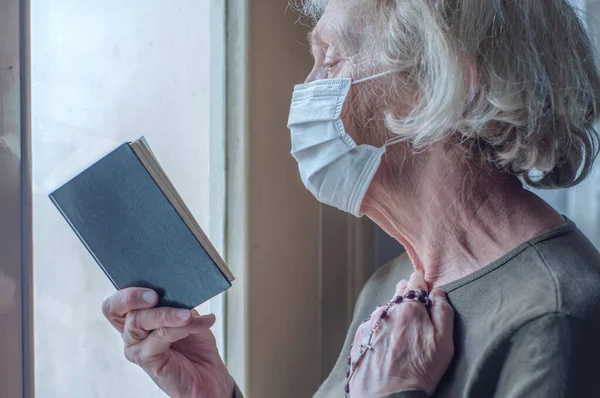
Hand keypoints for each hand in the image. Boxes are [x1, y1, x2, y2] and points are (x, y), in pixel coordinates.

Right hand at [102, 288, 233, 397]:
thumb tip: (174, 285)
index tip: (147, 286)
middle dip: (133, 297)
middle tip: (155, 295)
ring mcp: (136, 348)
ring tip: (188, 314)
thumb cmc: (195, 344)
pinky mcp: (147, 361)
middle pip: (117, 309)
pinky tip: (202, 324)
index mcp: (136, 317)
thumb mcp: (186, 314)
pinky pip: (160, 336)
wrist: (209, 375)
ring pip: (140, 321)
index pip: (115, 303)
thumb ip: (175, 301)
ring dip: (167, 314)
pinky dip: (182, 327)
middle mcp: (130, 333)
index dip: (125, 292)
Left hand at [349, 271, 453, 396]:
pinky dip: (380, 329)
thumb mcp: (444, 343)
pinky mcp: (359, 337)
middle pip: (398, 293)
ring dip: (393, 314)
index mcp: (409, 308)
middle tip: (415, 309)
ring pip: (385, 309)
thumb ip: (443, 312)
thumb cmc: (419, 372)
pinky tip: (387, 343)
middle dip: (407, 296)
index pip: (416, 282)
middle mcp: (386, 311)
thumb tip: (439, 293)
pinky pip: (372, 325)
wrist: (388, 397)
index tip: (424, 286)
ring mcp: (370, 324)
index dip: (421, 283)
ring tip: (402, 333)